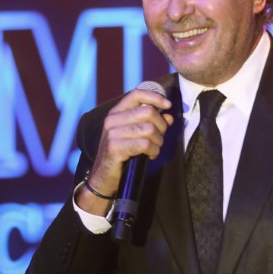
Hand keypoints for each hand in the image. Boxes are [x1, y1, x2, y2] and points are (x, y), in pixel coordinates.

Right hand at [77, 88, 172, 213]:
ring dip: (158, 141)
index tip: (168, 105)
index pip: (136, 94)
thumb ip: (151, 123)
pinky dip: (153, 150)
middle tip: (160, 138)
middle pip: (148, 112)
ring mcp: (112, 134)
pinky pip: (145, 144)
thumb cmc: (122, 155)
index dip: (155, 97)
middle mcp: (112, 120)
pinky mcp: (114, 148)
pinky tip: (150, 155)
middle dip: (161, 125)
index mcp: (116, 113)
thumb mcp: (135, 135)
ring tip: (154, 148)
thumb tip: (169, 116)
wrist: (103, 178)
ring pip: (149, 129)